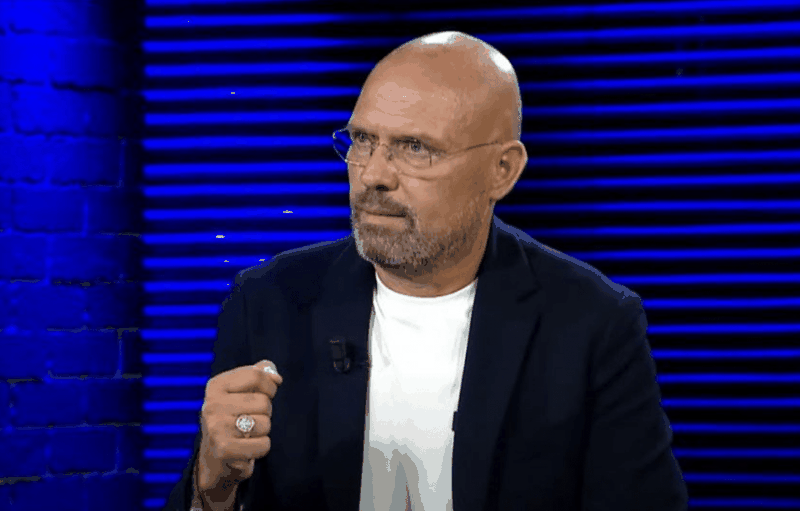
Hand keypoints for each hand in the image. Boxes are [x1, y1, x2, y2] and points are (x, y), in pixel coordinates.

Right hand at [197, 360, 282, 496]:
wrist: (215, 458)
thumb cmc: (235, 418)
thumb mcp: (243, 391)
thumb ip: (260, 374)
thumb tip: (275, 377)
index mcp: (216, 386)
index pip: (256, 375)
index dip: (269, 387)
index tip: (263, 395)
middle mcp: (212, 405)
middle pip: (264, 401)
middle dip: (265, 413)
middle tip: (249, 420)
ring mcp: (216, 428)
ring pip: (265, 423)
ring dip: (263, 431)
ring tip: (247, 434)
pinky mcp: (224, 450)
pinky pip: (264, 444)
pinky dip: (261, 448)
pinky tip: (247, 448)